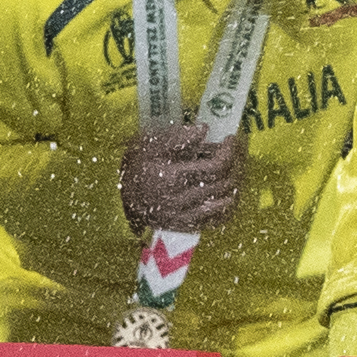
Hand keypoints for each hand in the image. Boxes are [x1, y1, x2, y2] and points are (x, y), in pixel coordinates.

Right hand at [117, 119, 244, 235]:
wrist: (118, 197)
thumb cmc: (135, 166)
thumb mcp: (149, 144)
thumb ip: (177, 137)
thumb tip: (204, 130)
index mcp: (173, 177)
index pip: (216, 167)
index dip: (229, 151)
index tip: (231, 139)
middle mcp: (181, 200)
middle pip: (224, 183)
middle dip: (237, 163)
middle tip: (238, 150)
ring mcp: (185, 216)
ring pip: (226, 203)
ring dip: (237, 183)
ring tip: (236, 167)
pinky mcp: (186, 226)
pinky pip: (218, 220)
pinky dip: (230, 205)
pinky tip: (230, 191)